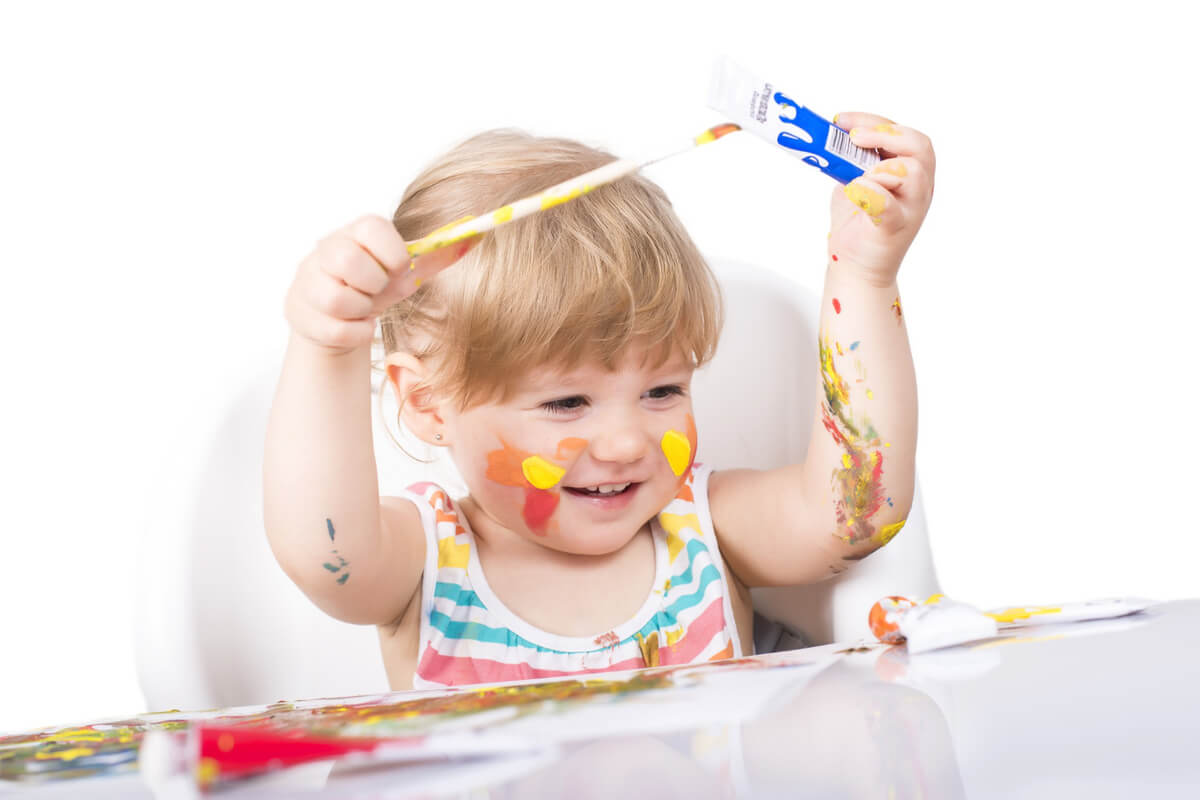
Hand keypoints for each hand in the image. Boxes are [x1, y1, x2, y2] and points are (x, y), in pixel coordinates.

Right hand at [284, 214, 477, 353]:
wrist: (337, 319)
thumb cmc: (374, 288)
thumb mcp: (405, 272)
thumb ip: (436, 257)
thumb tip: (474, 238)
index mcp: (355, 232)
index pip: (371, 226)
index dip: (392, 252)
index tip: (399, 267)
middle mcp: (325, 250)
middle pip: (347, 260)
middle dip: (373, 284)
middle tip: (377, 291)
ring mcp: (308, 281)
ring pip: (337, 299)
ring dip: (362, 310)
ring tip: (364, 308)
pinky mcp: (299, 313)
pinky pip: (335, 329)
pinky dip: (355, 333)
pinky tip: (356, 325)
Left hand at [827, 113, 934, 286]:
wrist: (856, 266)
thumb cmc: (858, 222)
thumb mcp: (853, 180)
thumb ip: (851, 159)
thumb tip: (827, 135)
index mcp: (911, 171)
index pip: (904, 134)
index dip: (874, 122)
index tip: (841, 120)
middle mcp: (919, 188)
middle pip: (919, 146)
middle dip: (884, 134)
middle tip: (852, 137)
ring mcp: (911, 209)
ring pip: (912, 171)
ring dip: (878, 167)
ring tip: (855, 177)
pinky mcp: (895, 228)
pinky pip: (889, 205)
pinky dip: (870, 193)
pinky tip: (853, 190)